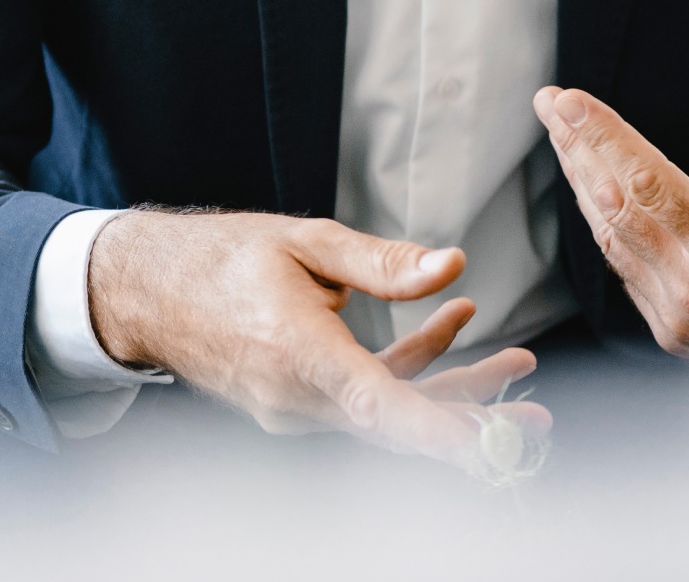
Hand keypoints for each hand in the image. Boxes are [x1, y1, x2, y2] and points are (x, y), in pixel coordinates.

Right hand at [88, 211, 547, 469]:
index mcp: (298, 354)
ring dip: (455, 390)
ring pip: (390, 411)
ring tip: (521, 361)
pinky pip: (367, 396)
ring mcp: (295, 408)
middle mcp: (296, 397)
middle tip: (538, 420)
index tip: (488, 445)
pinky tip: (455, 323)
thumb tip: (454, 265)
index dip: (436, 429)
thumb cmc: (224, 257)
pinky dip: (412, 368)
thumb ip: (383, 262)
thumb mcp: (306, 242)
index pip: (377, 405)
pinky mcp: (299, 403)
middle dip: (472, 420)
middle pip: (399, 421)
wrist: (149, 292)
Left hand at [534, 65, 688, 416]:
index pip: (646, 182)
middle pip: (614, 206)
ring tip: (563, 137)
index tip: (569, 100)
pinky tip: (594, 190)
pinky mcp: (670, 333)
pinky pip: (624, 269)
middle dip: (576, 149)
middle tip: (550, 103)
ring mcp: (674, 319)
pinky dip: (605, 224)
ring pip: (610, 239)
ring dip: (582, 183)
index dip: (603, 137)